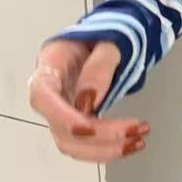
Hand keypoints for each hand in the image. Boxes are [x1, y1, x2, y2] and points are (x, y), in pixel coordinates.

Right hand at [28, 38, 149, 161]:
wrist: (110, 37)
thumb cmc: (107, 33)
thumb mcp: (110, 39)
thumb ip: (99, 66)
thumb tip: (89, 102)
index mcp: (52, 63)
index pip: (42, 96)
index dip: (62, 117)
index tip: (89, 128)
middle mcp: (51, 91)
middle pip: (60, 128)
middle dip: (98, 137)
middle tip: (134, 131)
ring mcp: (62, 108)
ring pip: (72, 143)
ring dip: (105, 149)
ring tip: (138, 141)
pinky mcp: (78, 119)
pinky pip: (87, 142)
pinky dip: (108, 147)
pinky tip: (132, 143)